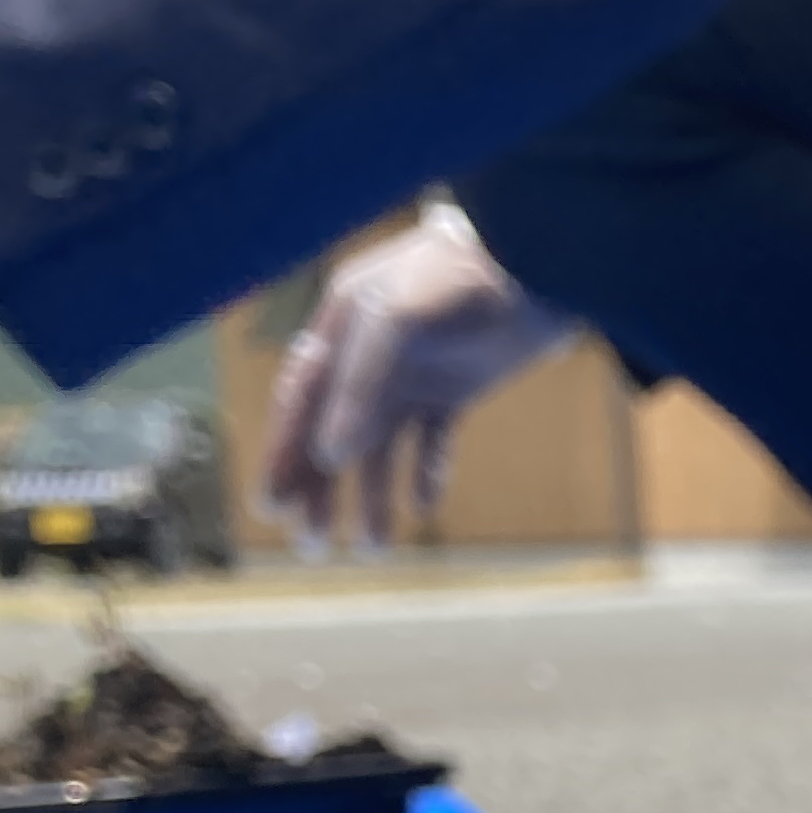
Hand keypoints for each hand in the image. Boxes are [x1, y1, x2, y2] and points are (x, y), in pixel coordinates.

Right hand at [261, 204, 574, 549]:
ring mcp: (414, 372)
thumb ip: (360, 388)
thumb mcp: (397, 324)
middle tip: (308, 546)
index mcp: (341, 327)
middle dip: (317, 489)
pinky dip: (425, 473)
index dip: (283, 454)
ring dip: (371, 497)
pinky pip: (431, 440)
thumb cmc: (460, 278)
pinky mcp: (457, 388)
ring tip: (371, 550)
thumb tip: (330, 454)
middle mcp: (369, 353)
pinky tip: (422, 509)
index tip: (271, 506)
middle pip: (331, 432)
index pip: (299, 402)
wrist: (541, 262)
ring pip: (380, 446)